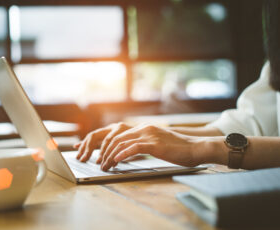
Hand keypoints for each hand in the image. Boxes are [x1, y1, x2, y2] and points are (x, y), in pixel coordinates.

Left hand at [76, 124, 202, 170]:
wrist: (195, 148)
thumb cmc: (178, 149)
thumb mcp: (157, 144)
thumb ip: (144, 144)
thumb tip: (129, 152)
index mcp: (143, 127)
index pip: (119, 134)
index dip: (107, 145)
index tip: (101, 156)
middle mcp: (144, 128)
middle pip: (116, 138)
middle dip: (105, 152)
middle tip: (100, 163)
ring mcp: (149, 135)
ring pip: (122, 143)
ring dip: (111, 156)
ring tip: (105, 166)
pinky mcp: (154, 144)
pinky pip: (133, 148)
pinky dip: (122, 154)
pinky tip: (116, 161)